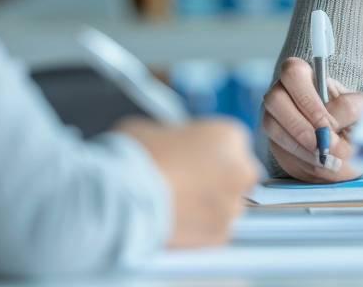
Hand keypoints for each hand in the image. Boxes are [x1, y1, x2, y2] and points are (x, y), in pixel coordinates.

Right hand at [117, 116, 260, 248]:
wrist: (122, 195)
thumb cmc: (135, 156)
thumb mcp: (159, 127)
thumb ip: (180, 136)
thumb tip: (175, 146)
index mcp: (231, 135)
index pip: (231, 145)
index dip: (209, 155)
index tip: (192, 161)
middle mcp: (241, 169)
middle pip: (236, 176)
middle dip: (215, 181)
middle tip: (185, 185)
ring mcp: (232, 205)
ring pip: (226, 206)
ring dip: (207, 207)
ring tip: (176, 206)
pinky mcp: (219, 235)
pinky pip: (212, 232)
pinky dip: (198, 231)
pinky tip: (175, 223)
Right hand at [261, 57, 362, 182]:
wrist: (346, 141)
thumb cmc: (351, 117)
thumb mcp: (360, 107)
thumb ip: (350, 108)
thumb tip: (332, 124)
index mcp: (303, 76)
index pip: (293, 72)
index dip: (308, 99)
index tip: (328, 122)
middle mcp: (282, 93)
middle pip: (275, 100)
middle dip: (301, 125)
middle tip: (324, 142)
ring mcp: (273, 117)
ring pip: (273, 126)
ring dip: (300, 144)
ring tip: (325, 155)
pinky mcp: (273, 141)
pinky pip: (278, 148)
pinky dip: (299, 158)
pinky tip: (318, 162)